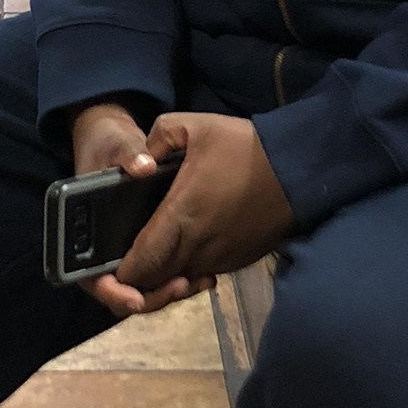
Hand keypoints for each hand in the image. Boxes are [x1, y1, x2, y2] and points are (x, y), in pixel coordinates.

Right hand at [70, 101, 210, 320]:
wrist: (122, 144)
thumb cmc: (109, 145)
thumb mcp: (116, 145)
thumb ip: (127, 154)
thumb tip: (143, 166)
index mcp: (84, 235)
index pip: (92, 279)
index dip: (112, 293)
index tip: (135, 298)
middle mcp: (105, 250)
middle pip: (124, 292)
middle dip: (152, 296)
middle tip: (180, 285)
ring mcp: (129, 252)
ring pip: (146, 288)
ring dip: (170, 292)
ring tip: (200, 281)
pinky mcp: (151, 249)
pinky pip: (162, 275)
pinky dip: (182, 279)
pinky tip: (207, 274)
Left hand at [109, 110, 293, 313]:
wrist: (299, 169)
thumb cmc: (245, 147)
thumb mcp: (195, 127)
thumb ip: (158, 138)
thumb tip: (141, 161)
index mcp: (180, 217)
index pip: (140, 263)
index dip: (120, 274)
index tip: (108, 268)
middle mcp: (197, 247)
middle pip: (156, 280)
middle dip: (138, 280)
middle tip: (127, 265)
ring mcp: (220, 258)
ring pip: (180, 279)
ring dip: (165, 275)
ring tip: (155, 257)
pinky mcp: (238, 261)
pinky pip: (204, 272)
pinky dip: (190, 269)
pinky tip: (187, 247)